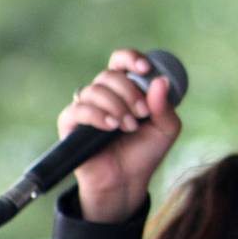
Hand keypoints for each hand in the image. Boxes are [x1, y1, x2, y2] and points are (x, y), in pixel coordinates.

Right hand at [57, 49, 181, 222]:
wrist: (128, 181)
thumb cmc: (146, 152)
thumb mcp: (166, 129)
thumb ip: (166, 107)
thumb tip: (160, 81)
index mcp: (125, 89)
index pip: (120, 61)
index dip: (130, 58)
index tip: (145, 68)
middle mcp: (104, 95)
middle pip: (109, 75)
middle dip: (129, 92)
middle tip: (141, 113)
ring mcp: (86, 108)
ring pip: (94, 90)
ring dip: (116, 106)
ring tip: (129, 126)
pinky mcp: (71, 125)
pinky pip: (78, 109)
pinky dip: (97, 115)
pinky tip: (111, 126)